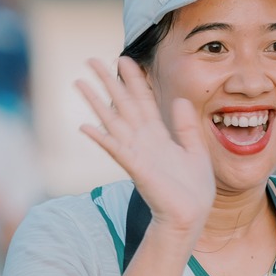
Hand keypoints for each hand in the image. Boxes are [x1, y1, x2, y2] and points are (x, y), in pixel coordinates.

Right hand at [74, 57, 213, 237]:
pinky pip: (117, 150)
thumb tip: (180, 101)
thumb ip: (186, 126)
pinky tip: (86, 127)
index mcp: (158, 136)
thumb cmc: (193, 190)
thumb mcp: (196, 149)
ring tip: (79, 83)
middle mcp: (143, 141)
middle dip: (108, 82)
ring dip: (96, 103)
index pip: (142, 100)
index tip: (126, 59)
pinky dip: (102, 139)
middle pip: (122, 104)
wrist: (191, 216)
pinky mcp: (137, 169)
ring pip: (113, 122)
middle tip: (91, 61)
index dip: (134, 80)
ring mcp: (137, 154)